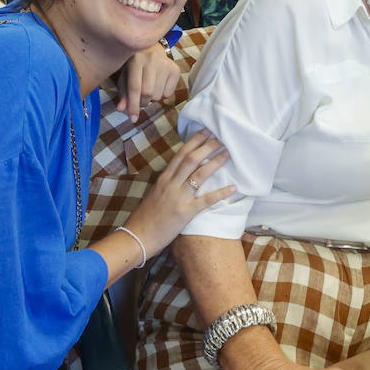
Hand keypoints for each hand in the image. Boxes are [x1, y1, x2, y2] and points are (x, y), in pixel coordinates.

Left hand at [115, 42, 181, 121]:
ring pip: (158, 95)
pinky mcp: (175, 69)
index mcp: (136, 59)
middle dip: (143, 102)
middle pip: (148, 93)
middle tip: (140, 101)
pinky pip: (169, 93)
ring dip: (152, 98)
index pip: (135, 87)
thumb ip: (123, 92)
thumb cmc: (134, 64)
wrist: (151, 47)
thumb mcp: (125, 75)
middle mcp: (152, 59)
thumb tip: (122, 109)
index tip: (133, 119)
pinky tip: (159, 85)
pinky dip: (162, 95)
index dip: (133, 105)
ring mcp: (166, 63)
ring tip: (150, 88)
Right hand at [125, 129, 234, 252]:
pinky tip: (233, 188)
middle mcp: (170, 184)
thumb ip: (167, 184)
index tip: (206, 131)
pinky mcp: (185, 212)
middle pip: (192, 160)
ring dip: (216, 162)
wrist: (137, 237)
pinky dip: (220, 193)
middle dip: (207, 146)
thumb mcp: (154, 195)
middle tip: (222, 137)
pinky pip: (206, 200)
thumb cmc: (145, 218)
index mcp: (163, 179)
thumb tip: (179, 175)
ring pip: (199, 175)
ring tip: (228, 153)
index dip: (194, 142)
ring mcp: (178, 197)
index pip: (180, 155)